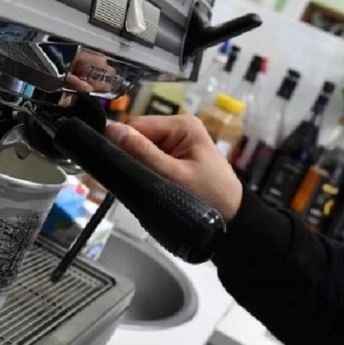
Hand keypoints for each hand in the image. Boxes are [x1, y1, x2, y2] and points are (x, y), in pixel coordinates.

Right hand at [104, 115, 242, 220]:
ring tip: (137, 186)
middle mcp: (178, 127)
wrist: (232, 219)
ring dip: (136, 166)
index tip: (113, 168)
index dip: (122, 144)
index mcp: (181, 125)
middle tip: (127, 182)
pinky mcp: (174, 157)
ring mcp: (176, 142)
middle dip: (129, 157)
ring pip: (140, 149)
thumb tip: (111, 130)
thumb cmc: (206, 197)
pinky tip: (145, 185)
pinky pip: (149, 159)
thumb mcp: (172, 175)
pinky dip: (144, 172)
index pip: (136, 125)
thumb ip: (141, 153)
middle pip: (137, 136)